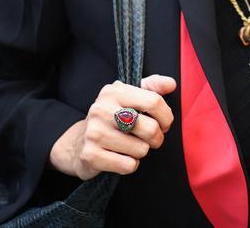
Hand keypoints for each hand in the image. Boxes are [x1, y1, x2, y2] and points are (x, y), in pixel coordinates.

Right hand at [48, 76, 175, 180]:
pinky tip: (121, 157)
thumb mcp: (130, 96)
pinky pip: (128, 165)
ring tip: (130, 146)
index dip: (166, 116)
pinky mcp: (91, 155)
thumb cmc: (113, 117)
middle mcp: (102, 109)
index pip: (154, 101)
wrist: (78, 142)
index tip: (164, 123)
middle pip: (150, 128)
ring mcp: (94, 133)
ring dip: (141, 151)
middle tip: (151, 138)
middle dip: (157, 138)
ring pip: (141, 150)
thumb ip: (152, 87)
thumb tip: (171, 84)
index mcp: (114, 91)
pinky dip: (130, 164)